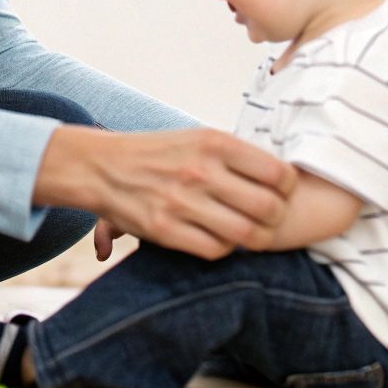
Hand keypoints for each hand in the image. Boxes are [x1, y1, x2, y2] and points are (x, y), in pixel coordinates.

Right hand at [36, 126, 295, 260]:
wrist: (100, 166)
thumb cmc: (158, 153)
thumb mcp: (196, 138)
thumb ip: (236, 156)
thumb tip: (282, 178)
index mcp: (213, 142)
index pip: (278, 174)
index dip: (287, 189)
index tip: (279, 193)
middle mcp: (200, 170)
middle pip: (268, 208)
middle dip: (275, 218)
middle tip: (268, 219)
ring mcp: (182, 201)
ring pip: (246, 234)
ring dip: (253, 239)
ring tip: (247, 233)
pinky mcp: (164, 229)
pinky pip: (216, 250)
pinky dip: (224, 249)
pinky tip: (217, 238)